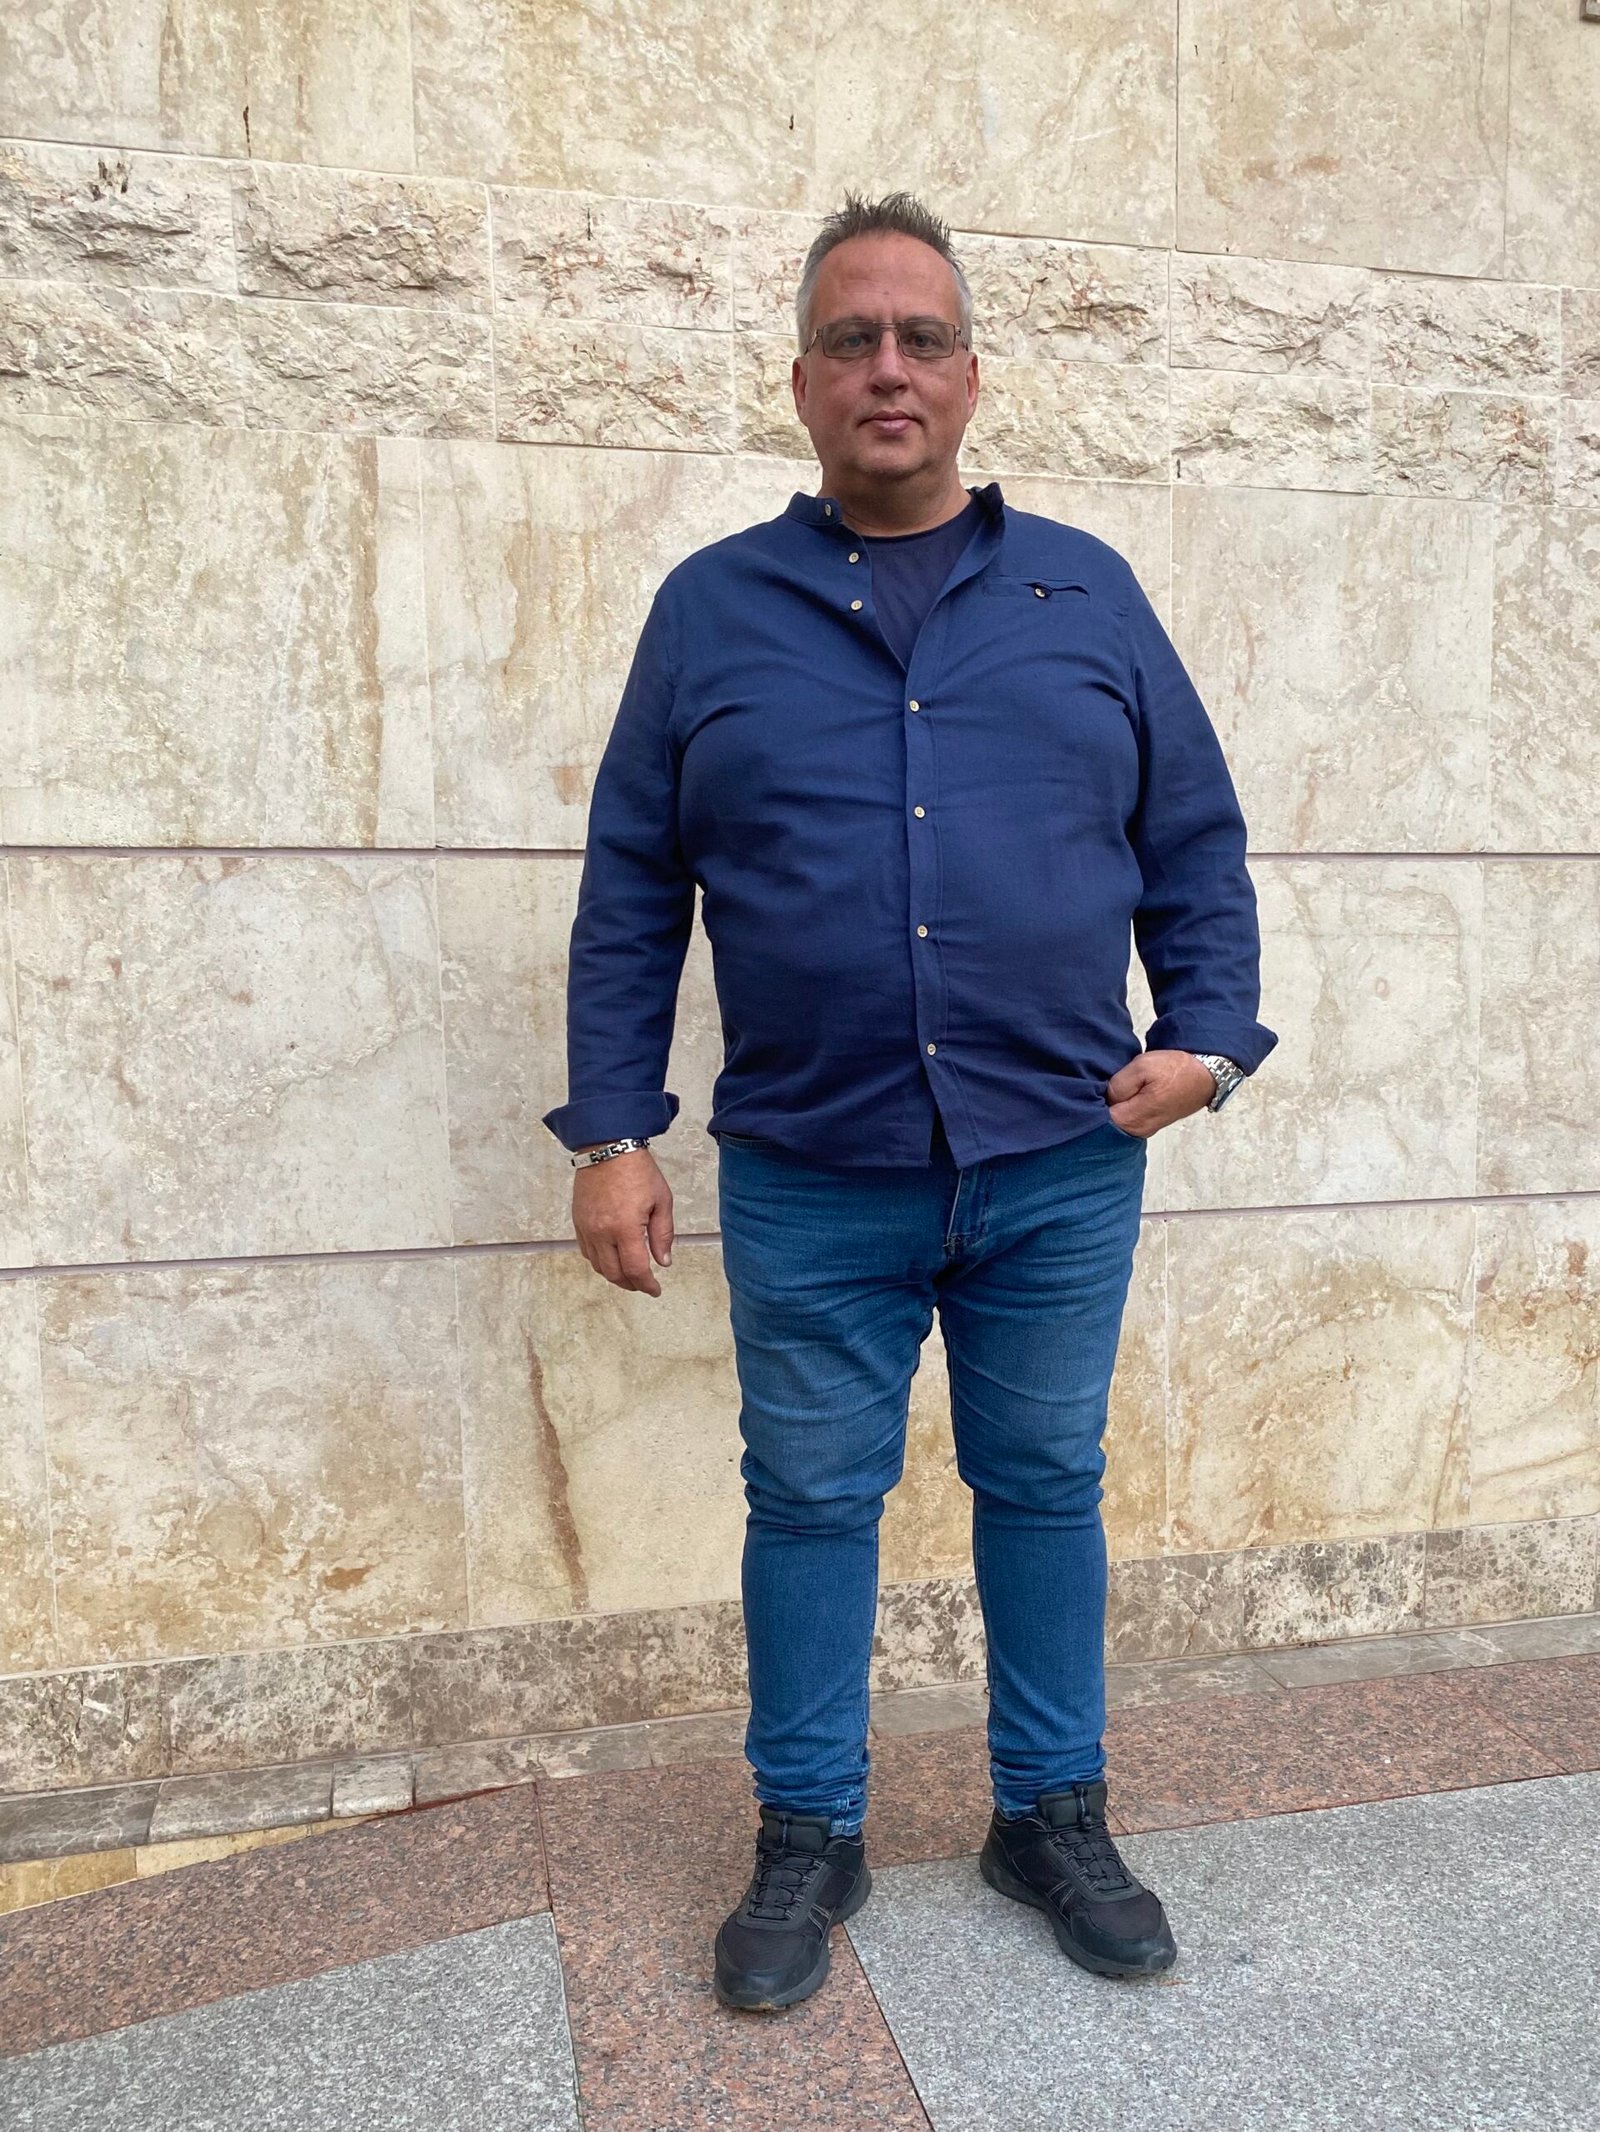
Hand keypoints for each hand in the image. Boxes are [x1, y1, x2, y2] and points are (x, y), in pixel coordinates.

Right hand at [572, 1147, 674, 1295]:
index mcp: (625, 1227)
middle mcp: (602, 1232)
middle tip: (644, 1284)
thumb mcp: (661, 1201)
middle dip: (631, 1284)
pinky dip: (600, 1261)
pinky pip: (587, 1251)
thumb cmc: (638, 1171)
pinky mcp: (578, 1221)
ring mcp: (587, 1228)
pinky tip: (612, 1259)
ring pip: (598, 1266)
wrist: (608, 1148)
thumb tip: (663, 1261)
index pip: (635, 1269)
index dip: (646, 1285)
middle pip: (614, 1273)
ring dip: (615, 1275)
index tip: (655, 1290)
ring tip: (629, 1274)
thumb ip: (662, 1235)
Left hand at [1105, 1049, 1217, 1137]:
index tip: (1096, 1086)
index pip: (1096, 1117)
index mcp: (1132, 1120)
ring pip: (1117, 1117)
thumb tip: (1106, 1096)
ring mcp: (1144, 1129)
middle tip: (1108, 1082)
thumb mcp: (1143, 1067)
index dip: (1093, 1099)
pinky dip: (1125, 1104)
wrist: (1204, 1075)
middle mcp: (1137, 1131)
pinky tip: (1130, 1091)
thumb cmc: (1176, 1070)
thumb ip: (1118, 1084)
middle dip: (1102, 1102)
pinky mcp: (1150, 1122)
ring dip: (1116, 1102)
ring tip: (1123, 1085)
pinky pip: (1128, 1115)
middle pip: (1105, 1120)